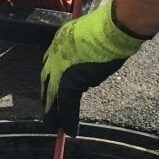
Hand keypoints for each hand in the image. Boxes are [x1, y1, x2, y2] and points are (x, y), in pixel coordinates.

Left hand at [41, 1, 147, 133]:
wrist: (111, 30)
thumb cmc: (107, 28)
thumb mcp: (87, 35)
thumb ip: (81, 49)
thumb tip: (85, 63)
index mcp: (57, 42)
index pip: (49, 68)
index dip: (50, 83)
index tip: (51, 93)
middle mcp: (54, 56)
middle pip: (47, 85)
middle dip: (48, 102)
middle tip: (48, 117)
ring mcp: (60, 70)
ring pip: (56, 97)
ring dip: (58, 112)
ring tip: (57, 125)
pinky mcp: (70, 82)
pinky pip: (67, 105)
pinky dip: (69, 119)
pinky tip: (69, 130)